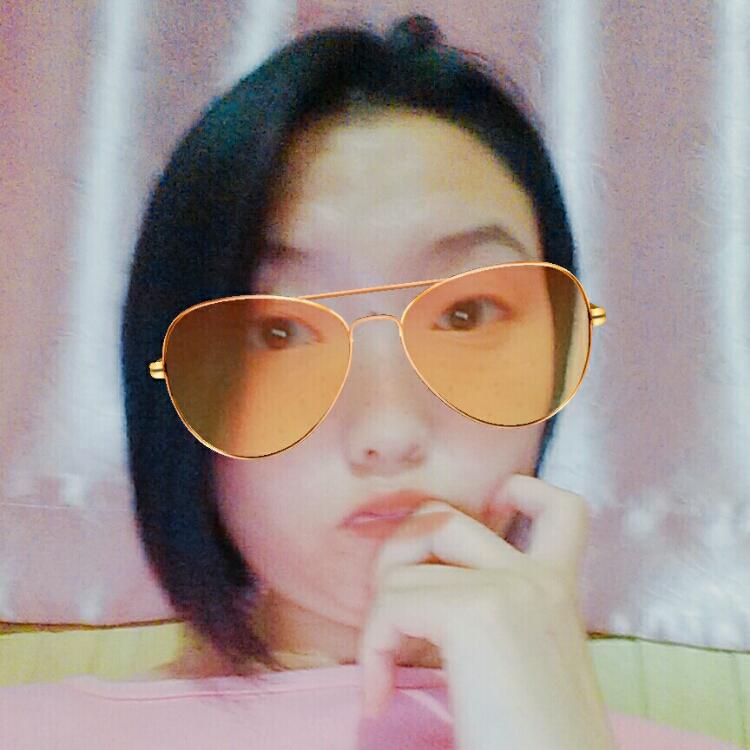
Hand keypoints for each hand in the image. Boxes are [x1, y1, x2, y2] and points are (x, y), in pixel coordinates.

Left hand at [357, 474, 617, 749]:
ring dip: (380, 617)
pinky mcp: (475, 614)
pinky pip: (391, 605)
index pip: (562, 510)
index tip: (493, 507)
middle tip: (394, 615)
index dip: (522, 490)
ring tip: (386, 668)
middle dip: (398, 556)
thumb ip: (501, 619)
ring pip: (404, 566)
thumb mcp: (529, 666)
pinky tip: (380, 698)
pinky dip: (372, 652)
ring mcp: (510, 589)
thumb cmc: (535, 743)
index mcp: (558, 593)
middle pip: (442, 517)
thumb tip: (431, 594)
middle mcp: (540, 580)